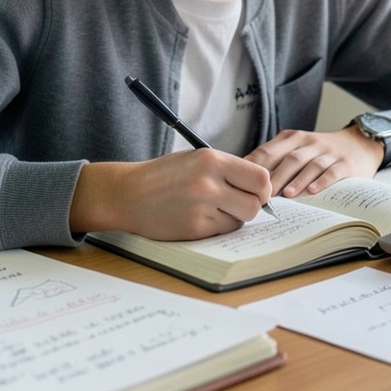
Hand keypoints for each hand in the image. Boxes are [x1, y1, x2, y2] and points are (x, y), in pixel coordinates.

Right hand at [71, 150, 271, 240]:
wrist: (127, 194)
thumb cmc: (164, 175)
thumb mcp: (197, 158)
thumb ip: (228, 169)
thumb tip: (262, 187)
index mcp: (212, 160)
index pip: (260, 177)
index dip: (263, 188)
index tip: (257, 191)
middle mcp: (209, 183)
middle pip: (256, 203)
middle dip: (252, 206)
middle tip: (239, 203)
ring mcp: (201, 208)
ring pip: (241, 220)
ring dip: (234, 218)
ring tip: (213, 208)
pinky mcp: (194, 229)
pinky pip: (222, 231)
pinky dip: (217, 227)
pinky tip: (199, 217)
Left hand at [245, 127, 382, 197]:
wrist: (360, 143)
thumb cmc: (321, 152)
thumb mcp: (297, 148)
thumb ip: (275, 159)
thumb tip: (245, 180)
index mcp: (293, 138)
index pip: (269, 150)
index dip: (255, 167)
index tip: (242, 184)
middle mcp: (310, 142)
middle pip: (288, 159)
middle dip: (274, 178)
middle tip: (261, 197)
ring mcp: (328, 152)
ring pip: (309, 165)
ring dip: (296, 180)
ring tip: (285, 195)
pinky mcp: (345, 164)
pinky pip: (332, 172)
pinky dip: (322, 181)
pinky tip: (312, 192)